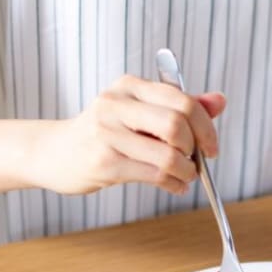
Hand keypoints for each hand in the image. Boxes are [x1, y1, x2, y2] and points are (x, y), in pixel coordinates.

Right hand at [26, 74, 226, 195]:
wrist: (53, 152)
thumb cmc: (102, 133)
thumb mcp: (139, 112)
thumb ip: (180, 106)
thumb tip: (219, 101)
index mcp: (130, 87)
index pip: (182, 99)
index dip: (206, 125)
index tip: (211, 145)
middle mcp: (117, 104)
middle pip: (178, 124)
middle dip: (196, 148)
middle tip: (197, 161)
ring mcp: (108, 133)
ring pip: (168, 155)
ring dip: (187, 171)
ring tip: (185, 176)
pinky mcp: (104, 162)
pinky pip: (154, 175)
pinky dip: (173, 183)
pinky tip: (174, 185)